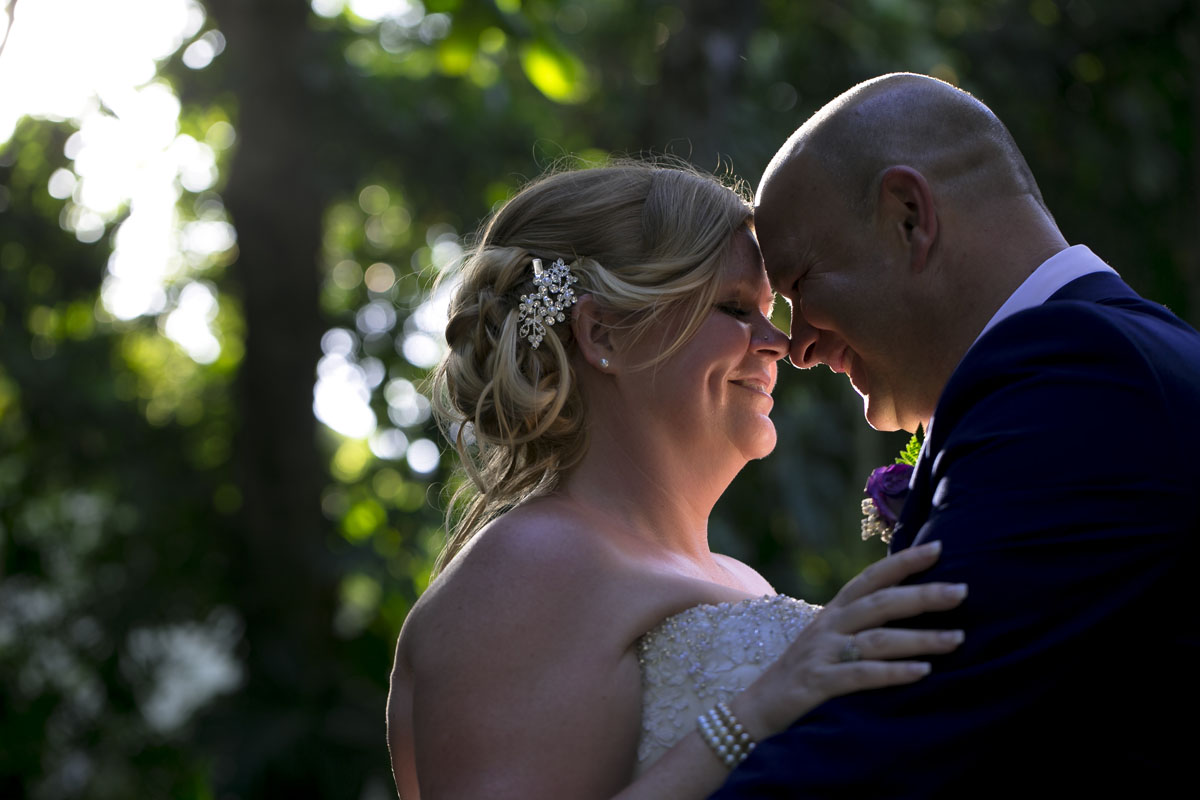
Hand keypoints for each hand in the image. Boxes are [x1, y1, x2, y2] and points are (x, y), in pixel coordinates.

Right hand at [732, 541, 965, 737]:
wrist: (756, 710)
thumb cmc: (803, 675)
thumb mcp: (829, 642)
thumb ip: (860, 626)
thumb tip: (909, 612)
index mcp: (833, 612)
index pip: (871, 578)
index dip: (904, 561)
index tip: (939, 548)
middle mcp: (828, 626)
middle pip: (880, 603)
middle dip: (923, 595)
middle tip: (961, 591)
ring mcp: (822, 654)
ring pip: (878, 639)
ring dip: (921, 638)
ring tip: (957, 639)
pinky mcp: (817, 683)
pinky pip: (862, 675)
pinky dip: (894, 673)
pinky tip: (923, 673)